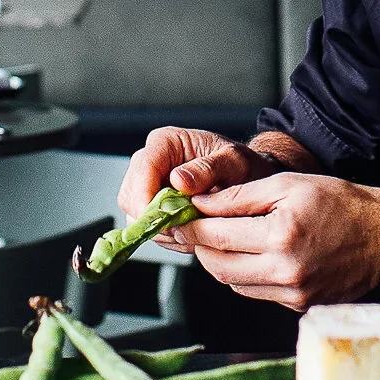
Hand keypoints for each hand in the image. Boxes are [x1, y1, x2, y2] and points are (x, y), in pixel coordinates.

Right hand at [117, 126, 277, 219]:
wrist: (247, 180)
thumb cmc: (241, 165)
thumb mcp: (235, 162)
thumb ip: (209, 169)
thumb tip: (179, 180)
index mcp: (167, 142)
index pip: (143, 168)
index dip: (146, 197)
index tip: (163, 219)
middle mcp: (151, 162)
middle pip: (131, 195)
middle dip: (156, 218)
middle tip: (186, 228)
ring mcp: (148, 185)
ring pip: (136, 216)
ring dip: (163, 230)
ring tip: (195, 229)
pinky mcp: (151, 206)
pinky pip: (147, 227)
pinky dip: (168, 237)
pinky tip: (191, 232)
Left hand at [163, 173, 379, 309]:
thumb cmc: (340, 202)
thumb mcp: (289, 184)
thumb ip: (239, 196)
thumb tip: (198, 204)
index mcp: (280, 236)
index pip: (214, 236)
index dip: (190, 225)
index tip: (179, 215)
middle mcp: (284, 271)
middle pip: (216, 264)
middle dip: (201, 244)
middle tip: (198, 225)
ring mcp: (292, 294)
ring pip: (232, 282)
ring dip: (221, 260)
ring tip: (227, 238)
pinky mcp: (298, 307)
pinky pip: (255, 292)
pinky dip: (246, 274)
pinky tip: (255, 255)